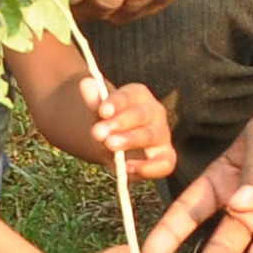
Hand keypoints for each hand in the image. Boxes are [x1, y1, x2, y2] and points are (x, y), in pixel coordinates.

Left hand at [56, 72, 175, 182]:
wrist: (115, 146)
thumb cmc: (109, 124)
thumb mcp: (99, 114)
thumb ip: (94, 101)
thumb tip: (86, 83)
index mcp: (140, 95)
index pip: (131, 95)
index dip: (117, 102)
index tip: (102, 111)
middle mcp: (155, 112)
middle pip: (142, 114)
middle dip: (120, 123)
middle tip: (98, 132)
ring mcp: (162, 135)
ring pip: (150, 135)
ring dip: (130, 140)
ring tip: (109, 145)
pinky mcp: (166, 157)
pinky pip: (164, 163)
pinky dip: (148, 167)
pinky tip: (127, 168)